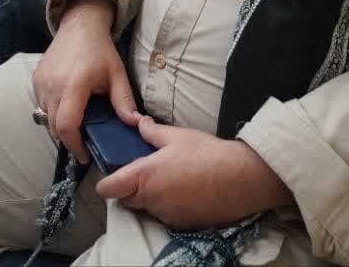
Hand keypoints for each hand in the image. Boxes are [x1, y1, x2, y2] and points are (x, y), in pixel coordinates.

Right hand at [32, 0, 135, 161]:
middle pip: (54, 127)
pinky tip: (68, 107)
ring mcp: (40, 83)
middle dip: (69, 140)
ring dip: (59, 126)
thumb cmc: (100, 50)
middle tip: (85, 144)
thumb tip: (135, 125)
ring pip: (46, 118)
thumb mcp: (117, 75)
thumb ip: (124, 101)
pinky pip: (41, 105)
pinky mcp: (35, 80)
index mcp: (74, 85)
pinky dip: (53, 112)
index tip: (86, 155)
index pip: (67, 126)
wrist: (79, 26)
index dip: (75, 145)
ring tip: (78, 124)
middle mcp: (52, 85)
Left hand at [94, 117, 291, 228]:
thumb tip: (138, 123)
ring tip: (170, 180)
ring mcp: (166, 215)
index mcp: (144, 176)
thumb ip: (152, 132)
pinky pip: (165, 216)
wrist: (241, 178)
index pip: (107, 189)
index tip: (114, 174)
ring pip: (146, 209)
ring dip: (149, 198)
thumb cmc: (207, 153)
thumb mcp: (178, 136)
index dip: (107, 182)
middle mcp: (151, 200)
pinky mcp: (182, 225)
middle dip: (129, 189)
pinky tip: (185, 192)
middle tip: (145, 173)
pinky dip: (168, 207)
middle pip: (125, 201)